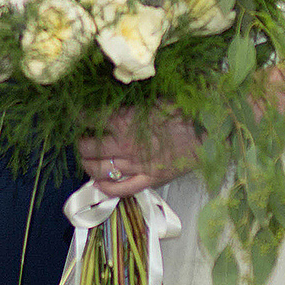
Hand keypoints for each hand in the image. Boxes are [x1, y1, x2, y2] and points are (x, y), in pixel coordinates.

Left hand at [78, 107, 200, 198]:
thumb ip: (131, 103)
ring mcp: (136, 164)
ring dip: (88, 165)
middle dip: (81, 144)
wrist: (209, 129)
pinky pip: (122, 189)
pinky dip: (107, 189)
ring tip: (86, 161)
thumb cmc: (183, 108)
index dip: (78, 117)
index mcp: (124, 120)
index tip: (75, 115)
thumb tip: (114, 96)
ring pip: (101, 170)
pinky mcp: (150, 179)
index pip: (88, 118)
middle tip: (81, 140)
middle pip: (89, 147)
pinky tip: (99, 185)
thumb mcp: (153, 98)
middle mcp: (125, 145)